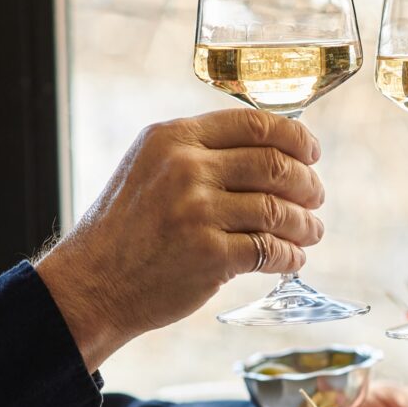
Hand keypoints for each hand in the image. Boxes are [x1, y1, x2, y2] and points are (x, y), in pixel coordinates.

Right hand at [36, 109, 324, 369]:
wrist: (92, 283)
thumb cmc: (126, 227)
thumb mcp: (149, 167)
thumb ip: (198, 152)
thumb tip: (269, 149)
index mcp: (173, 138)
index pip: (254, 123)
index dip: (295, 136)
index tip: (311, 152)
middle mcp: (186, 169)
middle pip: (275, 164)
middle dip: (307, 183)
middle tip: (315, 197)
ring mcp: (198, 213)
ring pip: (279, 210)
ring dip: (305, 224)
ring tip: (311, 232)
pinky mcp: (210, 256)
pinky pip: (269, 250)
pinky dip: (290, 255)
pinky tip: (293, 258)